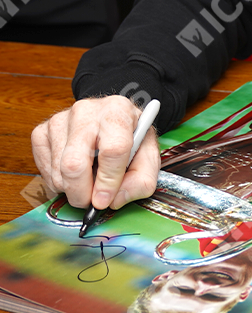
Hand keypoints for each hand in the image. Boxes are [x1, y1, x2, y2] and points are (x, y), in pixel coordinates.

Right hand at [31, 96, 159, 209]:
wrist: (111, 121)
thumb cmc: (130, 138)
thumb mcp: (148, 156)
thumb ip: (142, 180)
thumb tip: (114, 200)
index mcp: (118, 110)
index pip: (113, 149)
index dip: (109, 181)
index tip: (105, 200)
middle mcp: (86, 111)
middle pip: (75, 164)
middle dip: (83, 193)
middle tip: (92, 201)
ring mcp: (59, 120)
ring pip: (58, 173)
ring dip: (72, 189)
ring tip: (89, 179)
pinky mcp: (41, 133)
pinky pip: (45, 172)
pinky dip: (59, 183)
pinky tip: (75, 172)